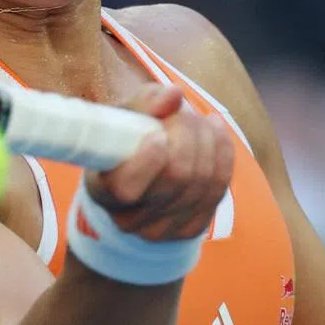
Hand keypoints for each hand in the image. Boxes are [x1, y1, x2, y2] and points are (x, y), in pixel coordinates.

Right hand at [84, 84, 234, 242]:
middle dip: (186, 133)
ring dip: (206, 139)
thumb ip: (144, 102)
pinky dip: (222, 152)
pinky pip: (219, 188)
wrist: (138, 177)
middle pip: (176, 175)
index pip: (125, 187)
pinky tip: (214, 132)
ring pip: (202, 180)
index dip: (147, 160)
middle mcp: (129, 219)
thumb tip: (173, 95)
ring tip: (197, 122)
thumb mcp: (124, 117)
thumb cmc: (125, 141)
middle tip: (181, 114)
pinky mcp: (191, 229)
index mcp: (101, 190)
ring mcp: (162, 229)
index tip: (157, 135)